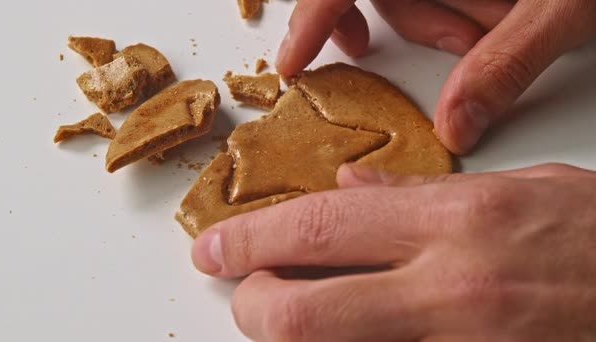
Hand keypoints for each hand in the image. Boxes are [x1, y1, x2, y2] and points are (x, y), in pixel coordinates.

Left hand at [192, 163, 595, 340]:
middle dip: (252, 306)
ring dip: (300, 337)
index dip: (250, 238)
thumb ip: (419, 191)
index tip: (213, 248)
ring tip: (291, 314)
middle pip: (304, 313)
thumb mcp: (513, 189)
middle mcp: (451, 289)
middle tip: (242, 294)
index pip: (319, 226)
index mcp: (456, 221)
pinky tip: (357, 336)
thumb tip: (353, 186)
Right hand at [275, 0, 595, 154]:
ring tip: (506, 21)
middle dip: (428, 25)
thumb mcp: (564, 2)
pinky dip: (460, 7)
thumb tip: (458, 128)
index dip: (311, 15)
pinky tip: (493, 14)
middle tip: (471, 44)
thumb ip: (508, 61)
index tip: (294, 62)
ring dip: (453, 18)